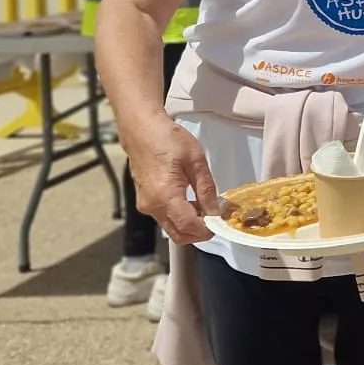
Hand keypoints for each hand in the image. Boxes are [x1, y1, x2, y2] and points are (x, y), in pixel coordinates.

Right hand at [118, 112, 219, 243]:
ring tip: (205, 205)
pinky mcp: (145, 201)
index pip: (189, 227)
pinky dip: (180, 217)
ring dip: (190, 224)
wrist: (141, 130)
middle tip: (216, 216)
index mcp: (165, 196)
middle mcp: (152, 206)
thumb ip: (206, 189)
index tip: (222, 222)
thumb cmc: (167, 140)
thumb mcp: (196, 161)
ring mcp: (146, 205)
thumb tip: (215, 210)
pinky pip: (165, 218)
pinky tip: (192, 201)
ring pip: (171, 228)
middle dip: (200, 232)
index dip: (208, 229)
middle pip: (179, 234)